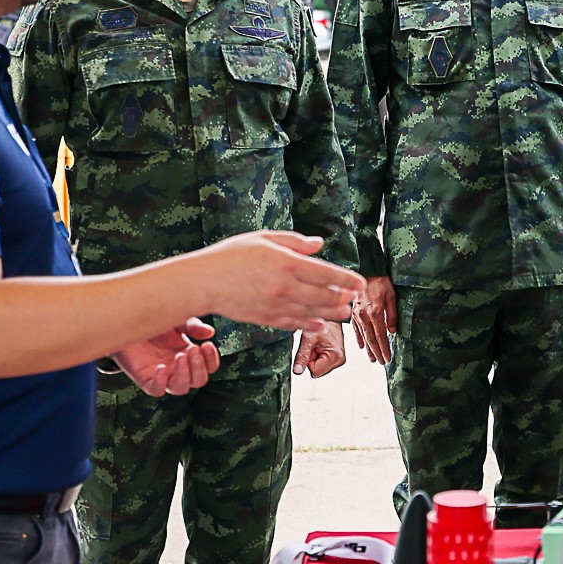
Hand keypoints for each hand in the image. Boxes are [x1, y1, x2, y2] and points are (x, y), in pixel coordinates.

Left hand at [112, 318, 217, 396]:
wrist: (125, 322)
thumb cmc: (152, 322)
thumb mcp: (176, 320)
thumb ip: (193, 326)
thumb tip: (210, 333)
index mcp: (189, 355)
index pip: (208, 366)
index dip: (211, 359)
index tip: (207, 345)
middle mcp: (177, 368)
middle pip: (198, 380)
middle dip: (199, 366)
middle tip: (193, 349)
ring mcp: (162, 375)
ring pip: (180, 389)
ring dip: (184, 374)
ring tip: (180, 356)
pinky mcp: (145, 379)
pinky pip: (157, 390)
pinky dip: (161, 382)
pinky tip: (161, 367)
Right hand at [203, 231, 363, 333]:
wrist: (202, 281)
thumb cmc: (231, 255)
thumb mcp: (263, 238)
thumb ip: (294, 242)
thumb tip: (319, 245)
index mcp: (286, 262)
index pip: (326, 273)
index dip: (346, 279)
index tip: (360, 283)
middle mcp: (284, 286)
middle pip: (323, 296)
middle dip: (343, 298)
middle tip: (354, 298)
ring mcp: (276, 305)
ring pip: (312, 312)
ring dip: (331, 313)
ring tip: (344, 313)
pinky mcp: (266, 318)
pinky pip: (294, 324)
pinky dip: (309, 325)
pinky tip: (320, 325)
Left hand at [294, 323, 345, 377]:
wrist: (330, 317)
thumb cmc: (321, 323)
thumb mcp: (308, 339)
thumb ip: (302, 356)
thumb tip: (297, 371)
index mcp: (335, 356)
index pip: (314, 371)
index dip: (308, 361)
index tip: (311, 349)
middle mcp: (340, 360)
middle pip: (318, 372)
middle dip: (312, 360)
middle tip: (315, 346)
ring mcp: (340, 360)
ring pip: (320, 369)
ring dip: (315, 359)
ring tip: (318, 345)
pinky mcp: (338, 358)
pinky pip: (323, 364)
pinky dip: (319, 357)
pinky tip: (321, 347)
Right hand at [352, 275, 397, 364]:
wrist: (365, 269)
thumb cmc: (381, 280)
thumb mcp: (391, 295)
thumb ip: (392, 314)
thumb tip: (392, 331)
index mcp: (375, 312)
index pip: (380, 336)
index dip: (384, 349)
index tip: (387, 359)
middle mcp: (364, 316)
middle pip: (371, 339)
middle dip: (376, 352)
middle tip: (380, 362)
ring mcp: (356, 314)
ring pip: (362, 336)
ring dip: (368, 348)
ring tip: (372, 358)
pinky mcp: (353, 311)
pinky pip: (355, 328)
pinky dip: (359, 338)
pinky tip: (362, 346)